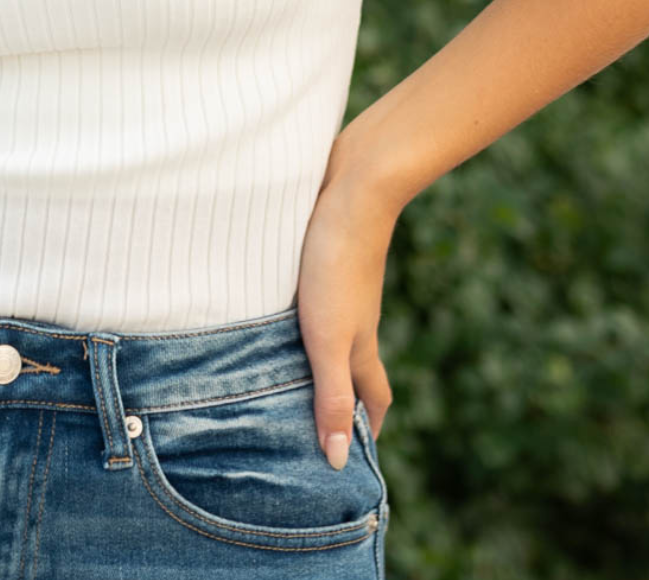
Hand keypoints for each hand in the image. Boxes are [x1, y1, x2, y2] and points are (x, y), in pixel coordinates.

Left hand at [296, 175, 396, 469]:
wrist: (353, 188)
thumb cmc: (337, 264)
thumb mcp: (329, 339)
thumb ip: (332, 395)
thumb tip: (339, 461)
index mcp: (362, 346)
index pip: (373, 397)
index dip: (366, 428)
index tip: (353, 457)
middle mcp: (356, 321)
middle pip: (355, 369)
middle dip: (343, 399)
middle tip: (314, 423)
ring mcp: (343, 289)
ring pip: (336, 334)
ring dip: (319, 358)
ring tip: (285, 375)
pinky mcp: (325, 261)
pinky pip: (316, 302)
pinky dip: (302, 321)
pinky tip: (274, 313)